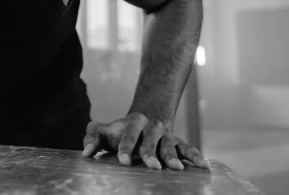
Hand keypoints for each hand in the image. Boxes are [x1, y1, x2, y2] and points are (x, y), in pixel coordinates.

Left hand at [81, 113, 208, 169]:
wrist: (144, 120)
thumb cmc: (119, 131)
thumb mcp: (104, 131)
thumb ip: (92, 138)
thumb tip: (86, 153)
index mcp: (133, 122)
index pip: (129, 134)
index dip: (126, 147)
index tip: (123, 160)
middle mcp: (152, 127)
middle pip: (150, 139)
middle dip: (150, 152)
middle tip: (152, 165)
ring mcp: (166, 135)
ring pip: (170, 144)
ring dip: (173, 156)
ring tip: (176, 168)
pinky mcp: (177, 143)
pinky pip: (187, 148)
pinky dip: (195, 156)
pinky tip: (203, 166)